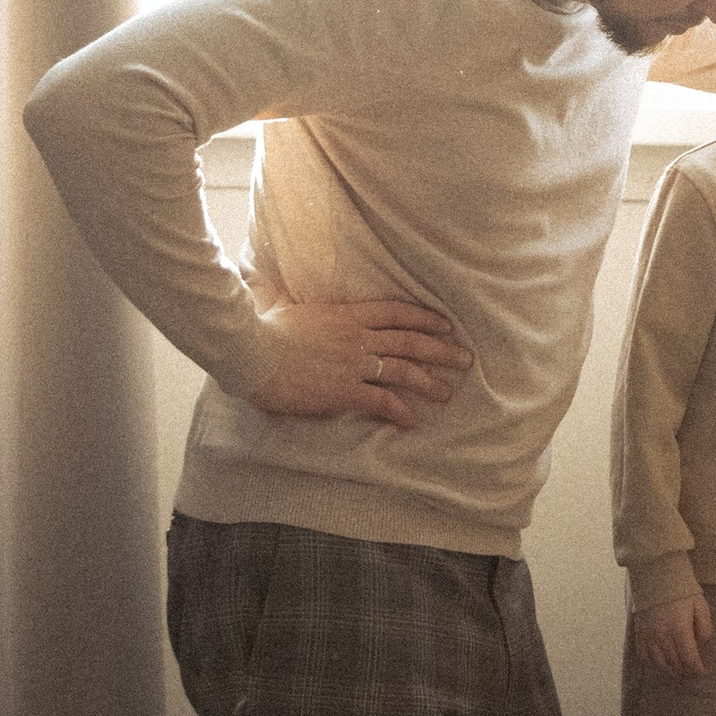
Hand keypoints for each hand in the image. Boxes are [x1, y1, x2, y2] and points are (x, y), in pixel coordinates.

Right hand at [240, 294, 471, 428]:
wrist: (251, 352)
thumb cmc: (261, 330)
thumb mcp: (286, 307)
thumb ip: (299, 304)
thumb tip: (287, 294)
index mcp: (346, 314)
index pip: (396, 312)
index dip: (424, 318)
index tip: (444, 325)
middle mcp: (357, 337)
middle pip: (410, 341)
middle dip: (441, 350)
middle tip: (464, 358)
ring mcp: (354, 364)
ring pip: (404, 370)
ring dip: (429, 381)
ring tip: (447, 392)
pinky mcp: (344, 390)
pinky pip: (382, 401)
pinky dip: (401, 411)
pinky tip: (413, 420)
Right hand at [634, 594, 714, 676]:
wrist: (657, 576)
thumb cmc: (682, 591)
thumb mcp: (701, 606)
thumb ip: (705, 628)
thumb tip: (703, 645)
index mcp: (679, 629)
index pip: (689, 659)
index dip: (697, 669)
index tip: (703, 671)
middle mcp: (662, 636)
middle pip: (675, 664)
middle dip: (686, 670)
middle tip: (693, 669)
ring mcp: (649, 636)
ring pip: (660, 664)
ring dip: (671, 670)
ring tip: (679, 668)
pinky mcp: (639, 634)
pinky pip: (644, 657)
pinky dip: (654, 663)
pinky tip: (662, 662)